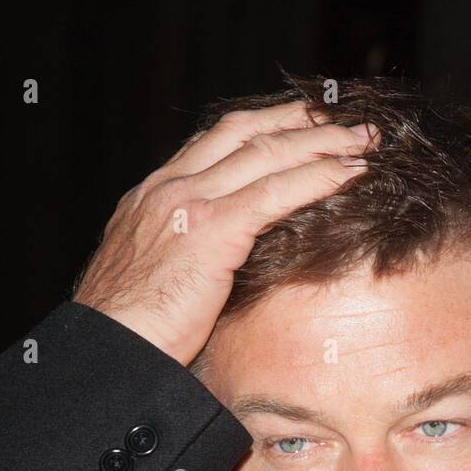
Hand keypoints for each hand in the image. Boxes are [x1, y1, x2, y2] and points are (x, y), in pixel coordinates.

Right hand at [72, 101, 379, 365]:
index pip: (213, 143)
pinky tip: (351, 173)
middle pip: (243, 132)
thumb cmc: (128, 336)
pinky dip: (319, 176)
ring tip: (363, 141)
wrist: (107, 351)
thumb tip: (212, 272)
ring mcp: (188, 205)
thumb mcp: (151, 283)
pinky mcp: (211, 231)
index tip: (298, 125)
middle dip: (298, 121)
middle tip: (341, 119)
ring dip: (322, 142)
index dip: (262, 128)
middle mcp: (168, 189)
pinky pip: (277, 191)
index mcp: (150, 198)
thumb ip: (181, 259)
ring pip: (266, 153)